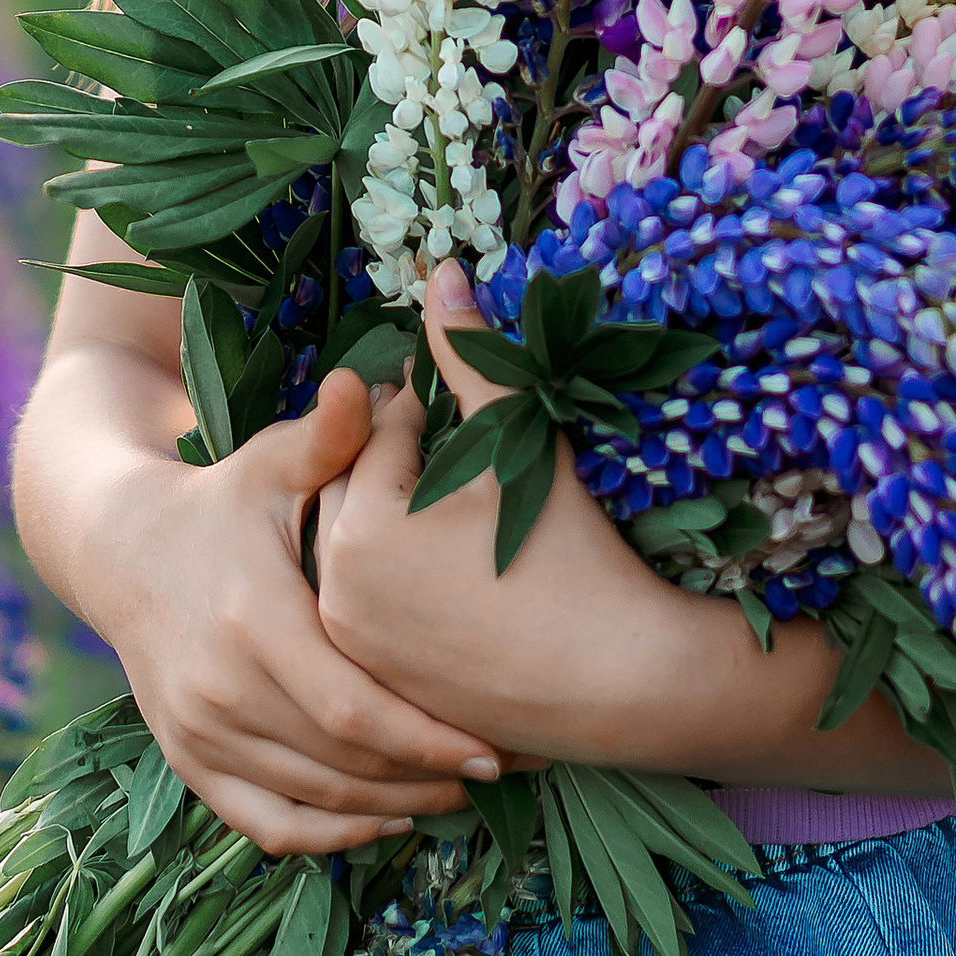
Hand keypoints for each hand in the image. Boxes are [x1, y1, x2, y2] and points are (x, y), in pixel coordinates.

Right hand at [77, 373, 507, 857]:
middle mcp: (218, 688)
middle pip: (341, 764)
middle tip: (503, 770)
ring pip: (311, 801)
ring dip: (392, 806)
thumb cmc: (220, 499)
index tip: (493, 744)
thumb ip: (328, 436)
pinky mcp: (187, 761)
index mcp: (252, 619)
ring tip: (462, 791)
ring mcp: (197, 732)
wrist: (117, 547)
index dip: (425, 736)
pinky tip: (386, 820)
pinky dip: (328, 836)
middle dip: (426, 775)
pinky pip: (264, 824)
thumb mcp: (269, 461)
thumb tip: (366, 381)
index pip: (352, 706)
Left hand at [313, 266, 716, 764]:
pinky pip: (375, 612)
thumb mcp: (519, 443)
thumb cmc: (574, 552)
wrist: (620, 679)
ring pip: (361, 553)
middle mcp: (335, 591)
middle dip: (403, 466)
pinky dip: (403, 588)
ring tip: (459, 517)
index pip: (381, 434)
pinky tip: (459, 580)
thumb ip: (471, 357)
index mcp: (361, 525)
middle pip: (358, 492)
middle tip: (463, 462)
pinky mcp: (380, 686)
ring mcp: (354, 647)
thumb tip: (441, 269)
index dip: (429, 412)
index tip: (468, 416)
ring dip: (395, 523)